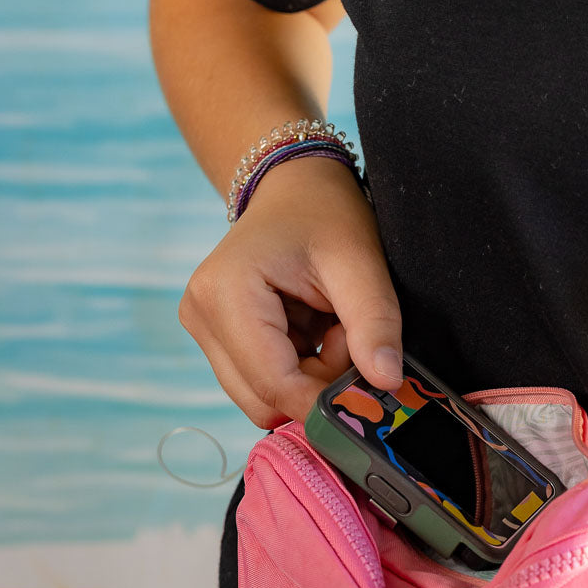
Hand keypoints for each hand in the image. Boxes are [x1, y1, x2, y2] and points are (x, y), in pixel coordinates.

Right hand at [178, 155, 403, 427]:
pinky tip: (315, 328)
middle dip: (316, 383)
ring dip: (309, 376)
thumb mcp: (360, 262)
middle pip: (263, 398)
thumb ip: (375, 324)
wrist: (295, 187)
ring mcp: (203, 329)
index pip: (273, 383)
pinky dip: (300, 366)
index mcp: (225, 294)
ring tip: (332, 325)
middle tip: (348, 335)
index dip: (324, 400)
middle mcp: (200, 316)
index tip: (370, 391)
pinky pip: (263, 379)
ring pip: (263, 395)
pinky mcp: (217, 337)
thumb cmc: (325, 212)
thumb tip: (386, 384)